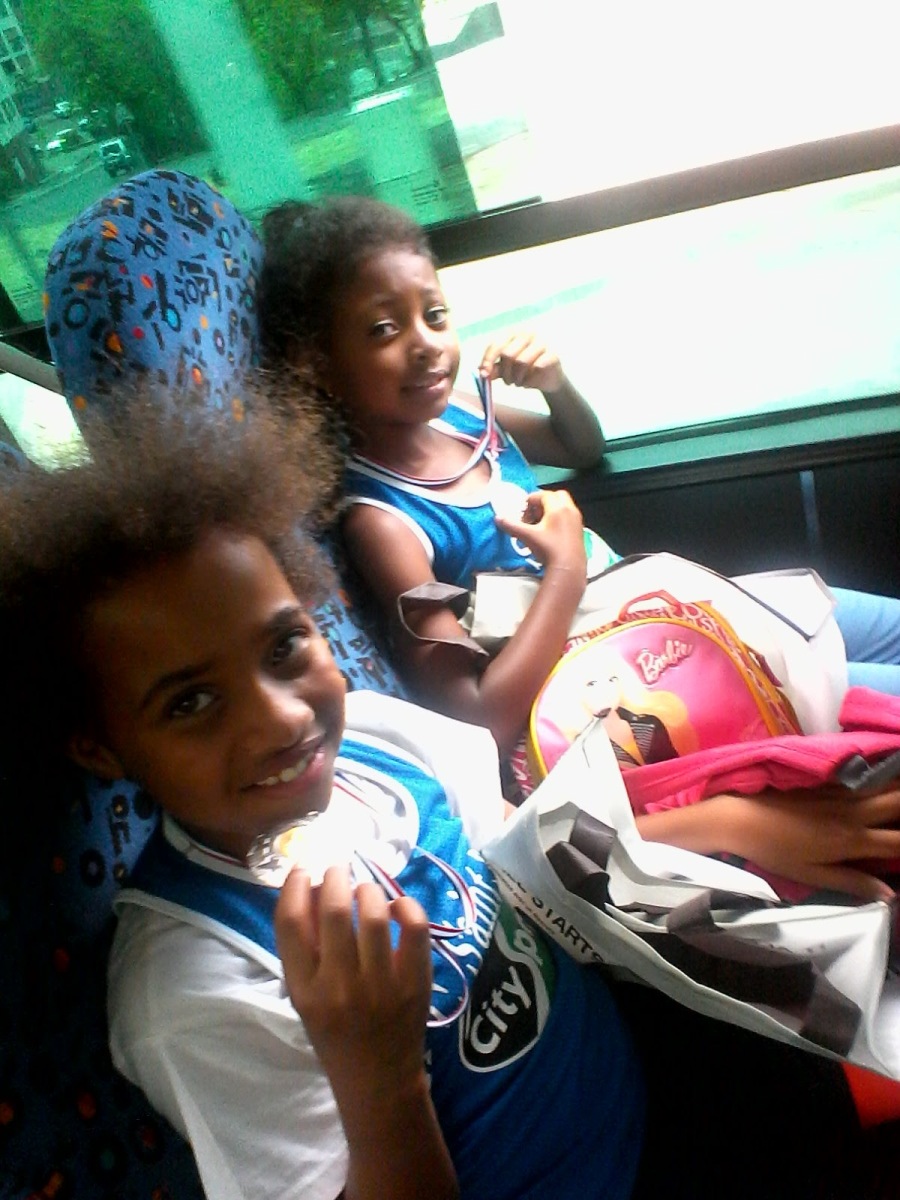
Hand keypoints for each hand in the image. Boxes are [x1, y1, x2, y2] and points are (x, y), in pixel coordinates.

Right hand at [275, 865, 433, 1099]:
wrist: (378, 1082)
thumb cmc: (335, 1034)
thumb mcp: (305, 998)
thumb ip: (303, 949)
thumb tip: (308, 886)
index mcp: (304, 990)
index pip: (290, 924)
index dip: (294, 886)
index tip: (303, 870)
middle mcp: (339, 986)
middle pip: (334, 910)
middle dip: (335, 877)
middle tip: (338, 870)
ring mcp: (381, 984)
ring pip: (375, 913)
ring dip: (368, 890)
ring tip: (364, 890)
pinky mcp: (415, 982)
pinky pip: (415, 927)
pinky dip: (406, 906)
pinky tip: (396, 908)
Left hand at [479, 331, 566, 394]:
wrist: (548, 378)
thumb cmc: (525, 370)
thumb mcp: (506, 369)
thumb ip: (494, 369)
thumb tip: (482, 372)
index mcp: (513, 333)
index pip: (496, 345)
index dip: (488, 360)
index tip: (484, 375)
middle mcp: (527, 334)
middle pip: (508, 354)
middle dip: (505, 373)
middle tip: (508, 382)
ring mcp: (541, 342)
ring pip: (522, 362)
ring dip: (518, 379)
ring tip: (519, 383)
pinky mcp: (552, 354)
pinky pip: (537, 367)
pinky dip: (530, 380)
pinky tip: (531, 382)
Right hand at [495, 488, 586, 575]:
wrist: (568, 568)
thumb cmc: (548, 549)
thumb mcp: (527, 536)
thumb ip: (512, 526)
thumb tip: (498, 518)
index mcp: (558, 507)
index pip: (543, 495)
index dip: (531, 500)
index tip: (523, 511)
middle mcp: (570, 510)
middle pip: (557, 496)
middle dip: (543, 502)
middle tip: (533, 514)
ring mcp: (577, 520)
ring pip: (564, 506)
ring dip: (551, 510)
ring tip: (539, 524)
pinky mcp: (579, 530)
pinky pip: (568, 516)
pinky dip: (558, 518)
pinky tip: (549, 533)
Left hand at [712, 787, 899, 901]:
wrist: (742, 817)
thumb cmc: (776, 851)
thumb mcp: (813, 875)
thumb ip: (853, 883)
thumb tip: (891, 895)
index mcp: (853, 840)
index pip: (899, 842)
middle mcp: (854, 813)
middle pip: (897, 803)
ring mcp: (841, 794)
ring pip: (885, 785)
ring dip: (899, 786)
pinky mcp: (827, 783)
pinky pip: (865, 778)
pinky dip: (883, 778)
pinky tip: (890, 775)